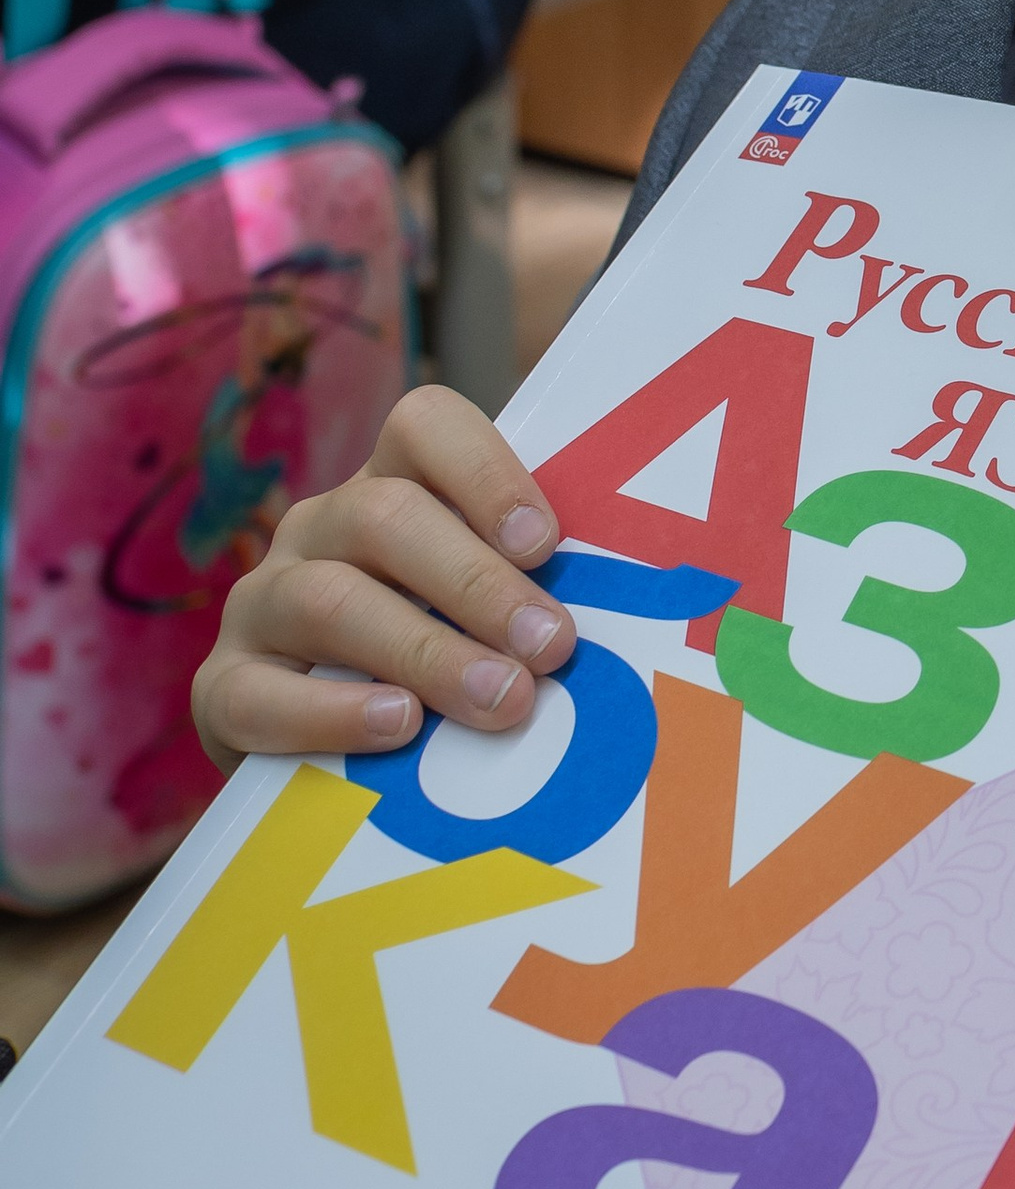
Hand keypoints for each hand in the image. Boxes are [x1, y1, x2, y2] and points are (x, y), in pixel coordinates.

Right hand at [191, 386, 572, 768]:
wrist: (330, 762)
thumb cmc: (442, 667)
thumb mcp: (484, 616)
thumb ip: (529, 596)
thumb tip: (620, 619)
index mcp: (388, 488)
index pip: (424, 426)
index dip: (486, 473)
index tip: (545, 542)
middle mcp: (318, 530)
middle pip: (385, 516)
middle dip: (478, 583)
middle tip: (552, 647)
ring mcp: (260, 603)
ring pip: (329, 600)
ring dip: (425, 651)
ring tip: (500, 698)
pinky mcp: (220, 688)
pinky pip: (260, 694)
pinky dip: (332, 713)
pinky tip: (397, 727)